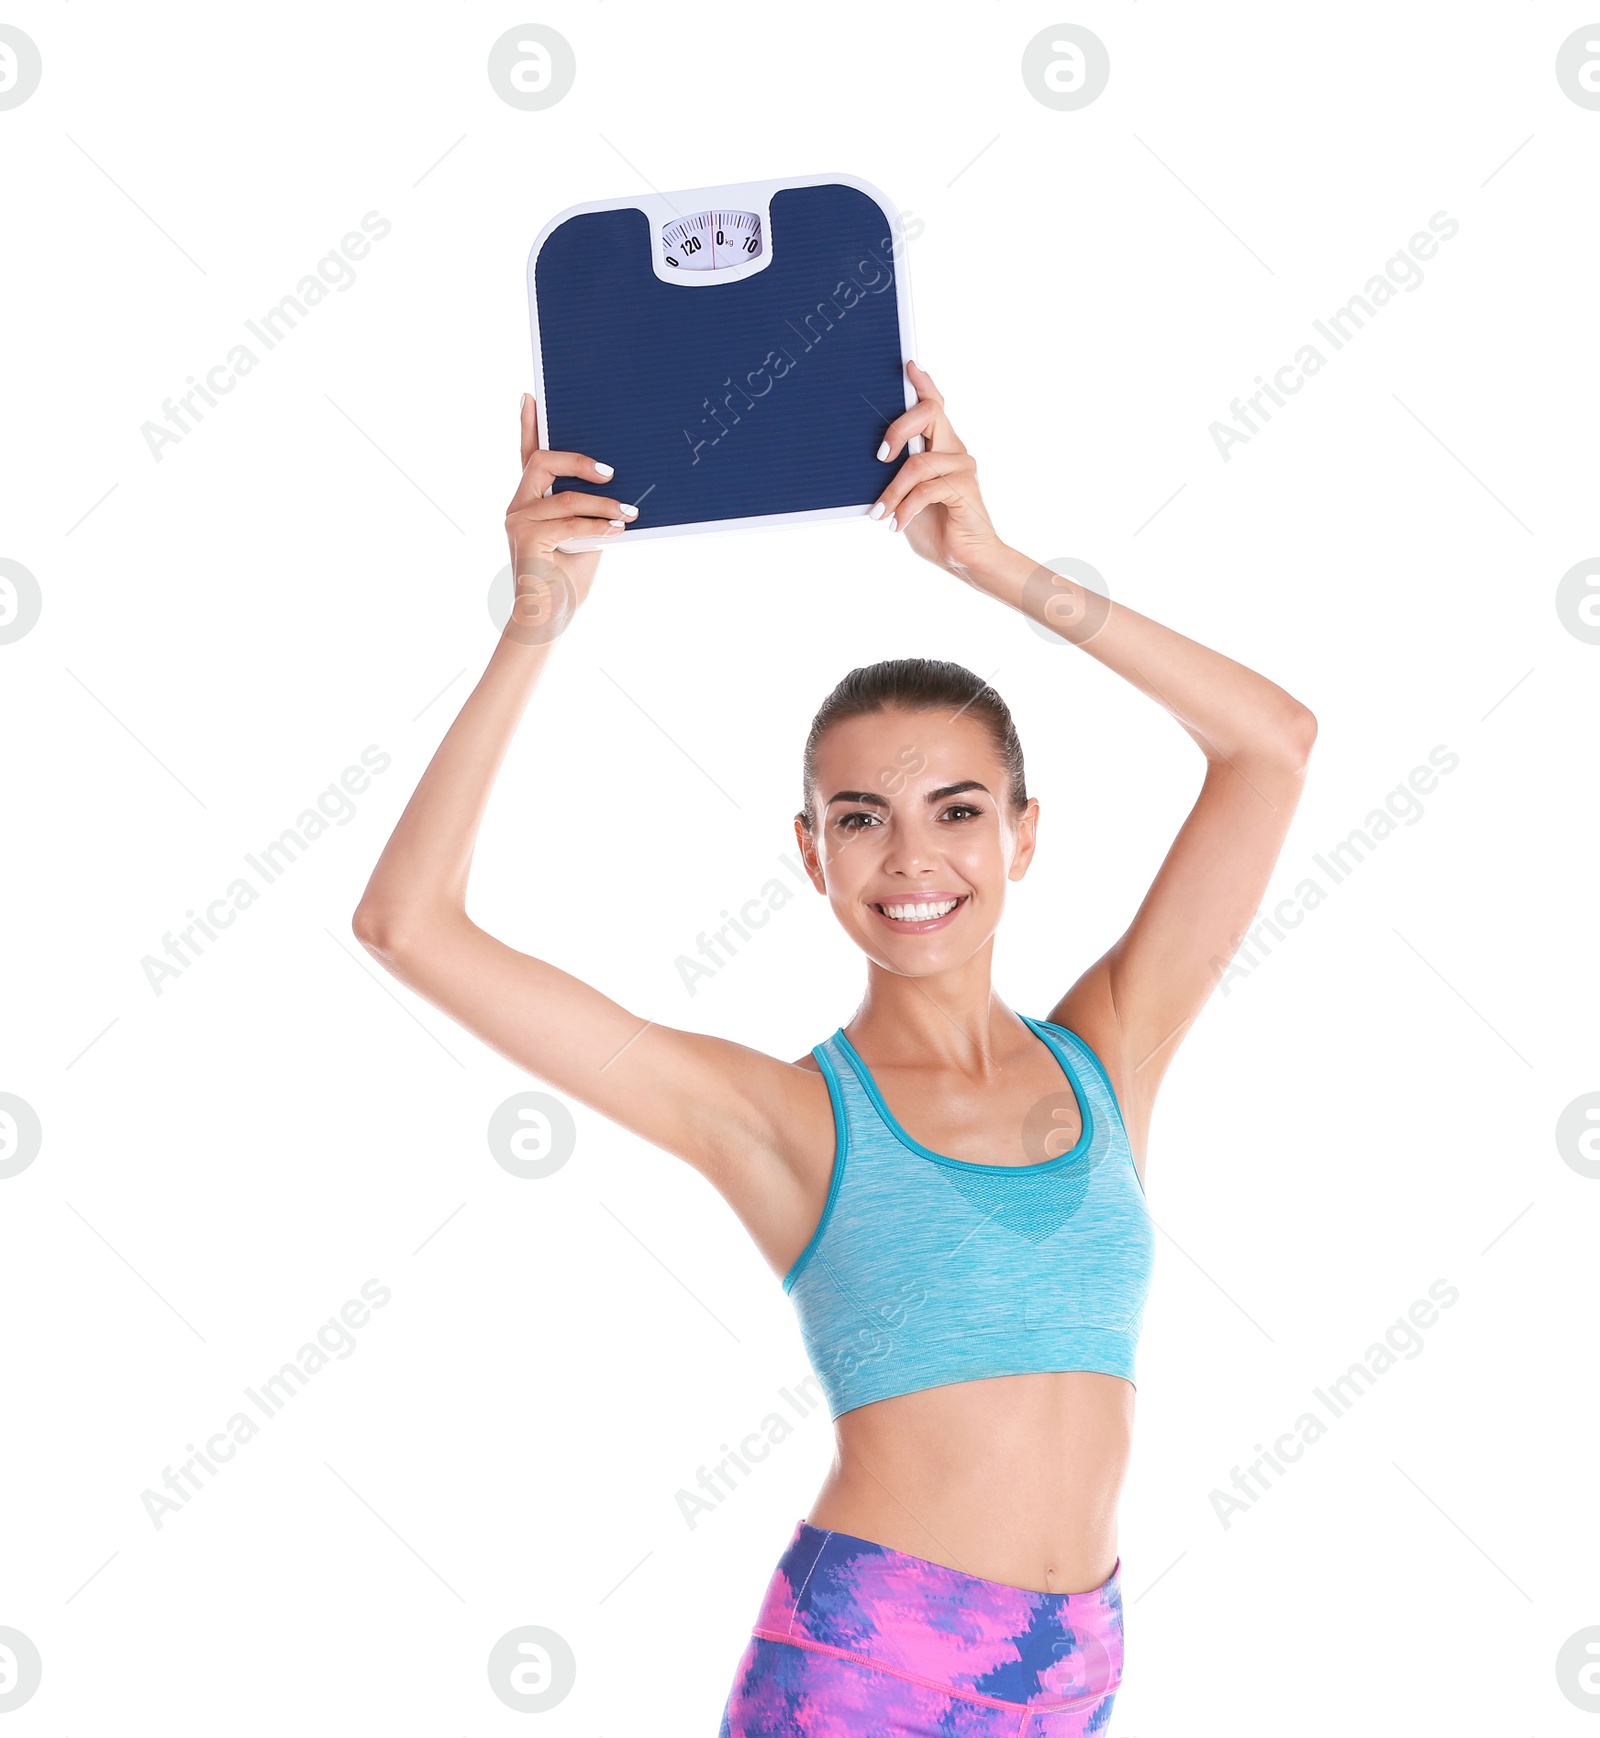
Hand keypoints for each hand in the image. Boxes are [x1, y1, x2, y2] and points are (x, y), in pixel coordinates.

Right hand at [503, 395, 635, 629]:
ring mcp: (518, 521)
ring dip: (601, 504)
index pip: (527, 457)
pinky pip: (569, 523)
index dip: (527, 426)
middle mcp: (518, 506)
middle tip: (611, 472)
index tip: (530, 397)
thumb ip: (588, 512)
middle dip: (578, 460)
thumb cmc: (565, 583)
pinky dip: (597, 524)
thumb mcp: (585, 539)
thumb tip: (613, 491)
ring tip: (628, 512)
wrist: (547, 620)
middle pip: (543, 461)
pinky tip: (617, 529)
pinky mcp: (526, 539)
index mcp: (530, 502)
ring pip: (564, 496)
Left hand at [870, 362, 1006, 582]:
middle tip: (879, 456)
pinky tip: (896, 525)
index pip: (934, 405)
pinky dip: (904, 509)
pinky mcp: (964, 487)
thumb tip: (869, 458)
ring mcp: (962, 467)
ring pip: (917, 463)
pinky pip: (926, 489)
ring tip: (881, 514)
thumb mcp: (904, 496)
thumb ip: (895, 473)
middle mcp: (954, 449)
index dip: (923, 384)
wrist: (963, 559)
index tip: (908, 366)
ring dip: (892, 492)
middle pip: (930, 413)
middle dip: (898, 428)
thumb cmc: (933, 527)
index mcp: (940, 446)